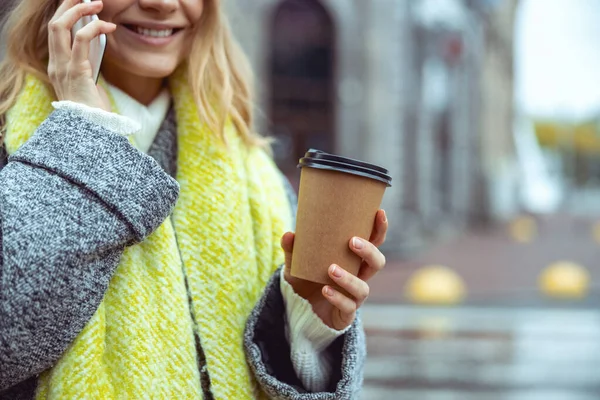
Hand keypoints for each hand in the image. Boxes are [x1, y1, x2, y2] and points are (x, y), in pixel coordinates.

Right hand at [48, 0, 115, 110]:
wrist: (92, 131)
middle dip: (69, 5)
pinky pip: (80, 40)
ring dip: (79, 10)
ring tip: (98, 5)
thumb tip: (99, 49)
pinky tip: (108, 27)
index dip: (65, 14)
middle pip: (53, 24)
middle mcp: (55, 65)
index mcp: (57, 68)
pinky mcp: (76, 72)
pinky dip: (94, 28)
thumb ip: (89, 66)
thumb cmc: (94, 111)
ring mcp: (62, 68)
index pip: (54, 33)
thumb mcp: (90, 84)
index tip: (80, 3)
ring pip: (60, 26)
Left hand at [282, 209, 387, 329]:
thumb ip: (293, 249)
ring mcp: (354, 296)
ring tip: (331, 269)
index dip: (380, 229)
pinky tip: (325, 290)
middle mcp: (359, 276)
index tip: (379, 212)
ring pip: (363, 288)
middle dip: (369, 252)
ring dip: (349, 278)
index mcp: (353, 259)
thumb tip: (289, 234)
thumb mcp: (297, 262)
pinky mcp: (345, 314)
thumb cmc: (305, 279)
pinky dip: (337, 297)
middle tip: (352, 242)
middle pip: (377, 263)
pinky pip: (348, 307)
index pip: (374, 242)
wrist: (299, 309)